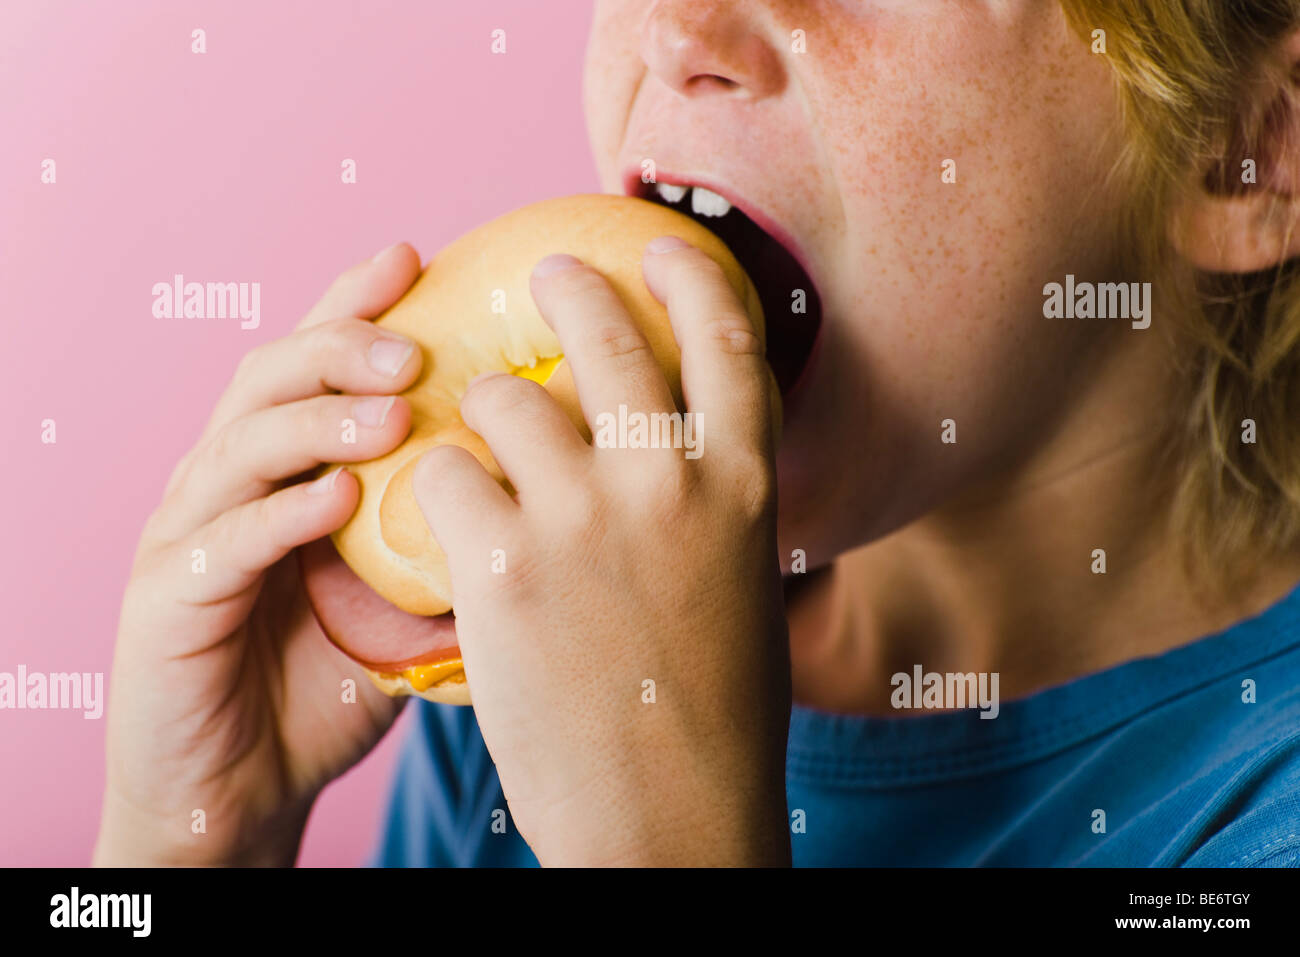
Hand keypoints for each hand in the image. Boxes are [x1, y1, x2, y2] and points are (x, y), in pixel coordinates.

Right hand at [94, 243, 423, 865]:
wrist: (241, 786)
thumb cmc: (323, 685)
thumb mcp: (402, 603)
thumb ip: (448, 545)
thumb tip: (547, 494)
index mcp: (280, 470)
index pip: (314, 366)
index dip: (353, 305)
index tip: (416, 258)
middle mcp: (227, 484)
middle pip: (269, 380)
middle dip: (338, 346)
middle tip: (412, 345)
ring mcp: (189, 537)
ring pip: (239, 445)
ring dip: (316, 419)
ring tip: (390, 408)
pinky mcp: (167, 600)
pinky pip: (223, 544)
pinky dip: (280, 515)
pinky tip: (336, 501)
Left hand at [414, 238, 791, 865]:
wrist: (670, 818)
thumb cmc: (713, 717)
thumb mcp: (741, 589)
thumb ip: (714, 510)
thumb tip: (684, 454)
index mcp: (742, 488)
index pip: (728, 339)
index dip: (691, 272)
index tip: (661, 242)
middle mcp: (667, 482)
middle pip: (607, 333)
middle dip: (567, 285)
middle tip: (544, 276)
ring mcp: (583, 517)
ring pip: (502, 399)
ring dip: (480, 413)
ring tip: (475, 448)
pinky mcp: (501, 564)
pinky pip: (444, 478)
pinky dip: (436, 491)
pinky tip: (444, 527)